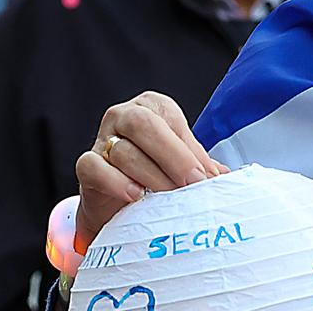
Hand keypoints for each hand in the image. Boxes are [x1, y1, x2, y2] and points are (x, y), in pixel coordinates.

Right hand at [73, 92, 226, 252]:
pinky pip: (94, 167)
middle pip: (144, 125)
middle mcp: (124, 115)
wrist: (119, 205)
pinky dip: (116, 182)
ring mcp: (102, 138)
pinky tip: (135, 196)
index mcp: (152, 107)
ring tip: (171, 200)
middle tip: (192, 185)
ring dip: (152, 177)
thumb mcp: (181, 166)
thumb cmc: (156, 176)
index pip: (170, 119)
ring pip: (124, 150)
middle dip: (173, 156)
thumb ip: (201, 166)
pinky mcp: (85, 164)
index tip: (207, 178)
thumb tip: (227, 178)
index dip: (190, 149)